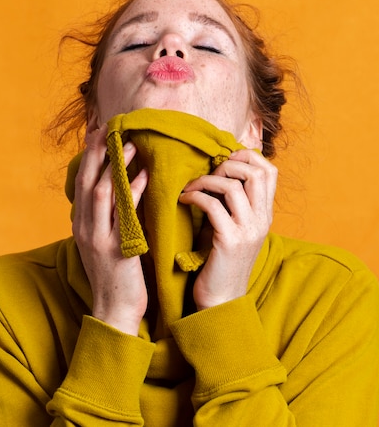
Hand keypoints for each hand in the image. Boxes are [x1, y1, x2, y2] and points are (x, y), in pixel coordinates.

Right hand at [72, 124, 148, 335]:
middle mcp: (85, 227)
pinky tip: (143, 174)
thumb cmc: (115, 274)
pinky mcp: (115, 250)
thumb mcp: (104, 241)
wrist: (114, 311)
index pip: (82, 182)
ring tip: (129, 144)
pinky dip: (133, 191)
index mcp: (82, 223)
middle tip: (109, 128)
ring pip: (102, 193)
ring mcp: (98, 238)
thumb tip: (119, 187)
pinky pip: (124, 214)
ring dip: (115, 166)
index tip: (98, 132)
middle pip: (87, 181)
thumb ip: (108, 216)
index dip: (89, 156)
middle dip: (97, 152)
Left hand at [179, 149, 276, 310]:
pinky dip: (196, 197)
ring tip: (190, 187)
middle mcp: (262, 220)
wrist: (222, 299)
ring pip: (233, 186)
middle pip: (256, 172)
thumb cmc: (221, 260)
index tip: (224, 161)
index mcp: (265, 214)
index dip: (247, 157)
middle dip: (228, 164)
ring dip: (206, 180)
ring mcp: (248, 231)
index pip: (270, 171)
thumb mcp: (235, 226)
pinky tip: (185, 200)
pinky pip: (213, 205)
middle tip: (207, 175)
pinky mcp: (229, 241)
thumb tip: (219, 171)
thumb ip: (235, 202)